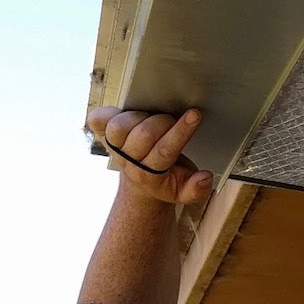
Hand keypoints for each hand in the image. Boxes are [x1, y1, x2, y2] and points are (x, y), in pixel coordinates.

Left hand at [88, 107, 213, 206]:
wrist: (142, 181)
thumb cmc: (166, 179)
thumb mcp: (185, 191)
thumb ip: (197, 188)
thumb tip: (206, 177)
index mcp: (148, 177)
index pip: (164, 151)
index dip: (180, 131)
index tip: (194, 115)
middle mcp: (127, 162)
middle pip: (144, 135)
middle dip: (164, 122)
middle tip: (173, 121)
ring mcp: (112, 147)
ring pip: (120, 126)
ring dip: (141, 116)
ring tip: (152, 119)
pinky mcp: (100, 134)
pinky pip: (98, 120)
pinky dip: (110, 113)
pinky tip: (127, 115)